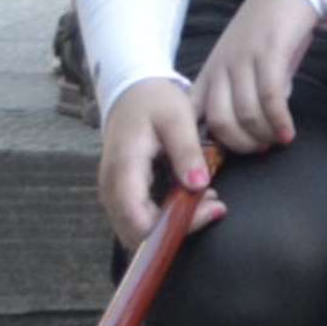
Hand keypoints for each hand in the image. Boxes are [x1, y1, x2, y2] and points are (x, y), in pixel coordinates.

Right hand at [95, 79, 209, 251]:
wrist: (130, 93)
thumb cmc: (153, 101)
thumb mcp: (177, 117)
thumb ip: (187, 150)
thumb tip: (199, 185)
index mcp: (124, 170)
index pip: (140, 221)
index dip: (174, 226)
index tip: (209, 209)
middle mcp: (112, 189)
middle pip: (137, 233)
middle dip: (178, 227)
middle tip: (215, 205)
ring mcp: (114, 193)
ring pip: (138, 229)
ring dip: (173, 223)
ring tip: (208, 199)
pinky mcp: (122, 193)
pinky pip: (140, 218)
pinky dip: (166, 215)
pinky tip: (192, 196)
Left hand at [191, 0, 318, 159]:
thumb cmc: (269, 30)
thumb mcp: (243, 62)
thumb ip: (240, 91)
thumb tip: (249, 127)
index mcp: (211, 71)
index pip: (192, 114)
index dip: (201, 140)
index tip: (222, 156)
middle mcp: (222, 67)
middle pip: (219, 119)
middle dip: (240, 144)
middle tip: (259, 149)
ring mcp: (245, 59)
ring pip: (246, 111)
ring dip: (263, 134)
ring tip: (277, 139)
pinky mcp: (270, 52)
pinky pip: (271, 97)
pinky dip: (279, 120)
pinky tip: (288, 131)